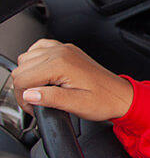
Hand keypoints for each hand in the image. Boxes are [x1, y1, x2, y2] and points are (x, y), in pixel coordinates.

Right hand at [12, 39, 133, 120]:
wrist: (121, 95)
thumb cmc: (104, 100)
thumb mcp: (77, 105)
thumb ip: (51, 98)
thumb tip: (29, 95)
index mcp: (61, 64)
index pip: (22, 79)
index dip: (23, 98)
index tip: (34, 108)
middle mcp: (61, 52)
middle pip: (21, 68)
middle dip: (24, 88)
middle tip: (37, 103)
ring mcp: (64, 49)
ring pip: (26, 58)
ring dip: (28, 76)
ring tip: (41, 91)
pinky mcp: (66, 51)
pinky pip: (38, 50)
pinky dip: (34, 62)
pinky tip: (43, 76)